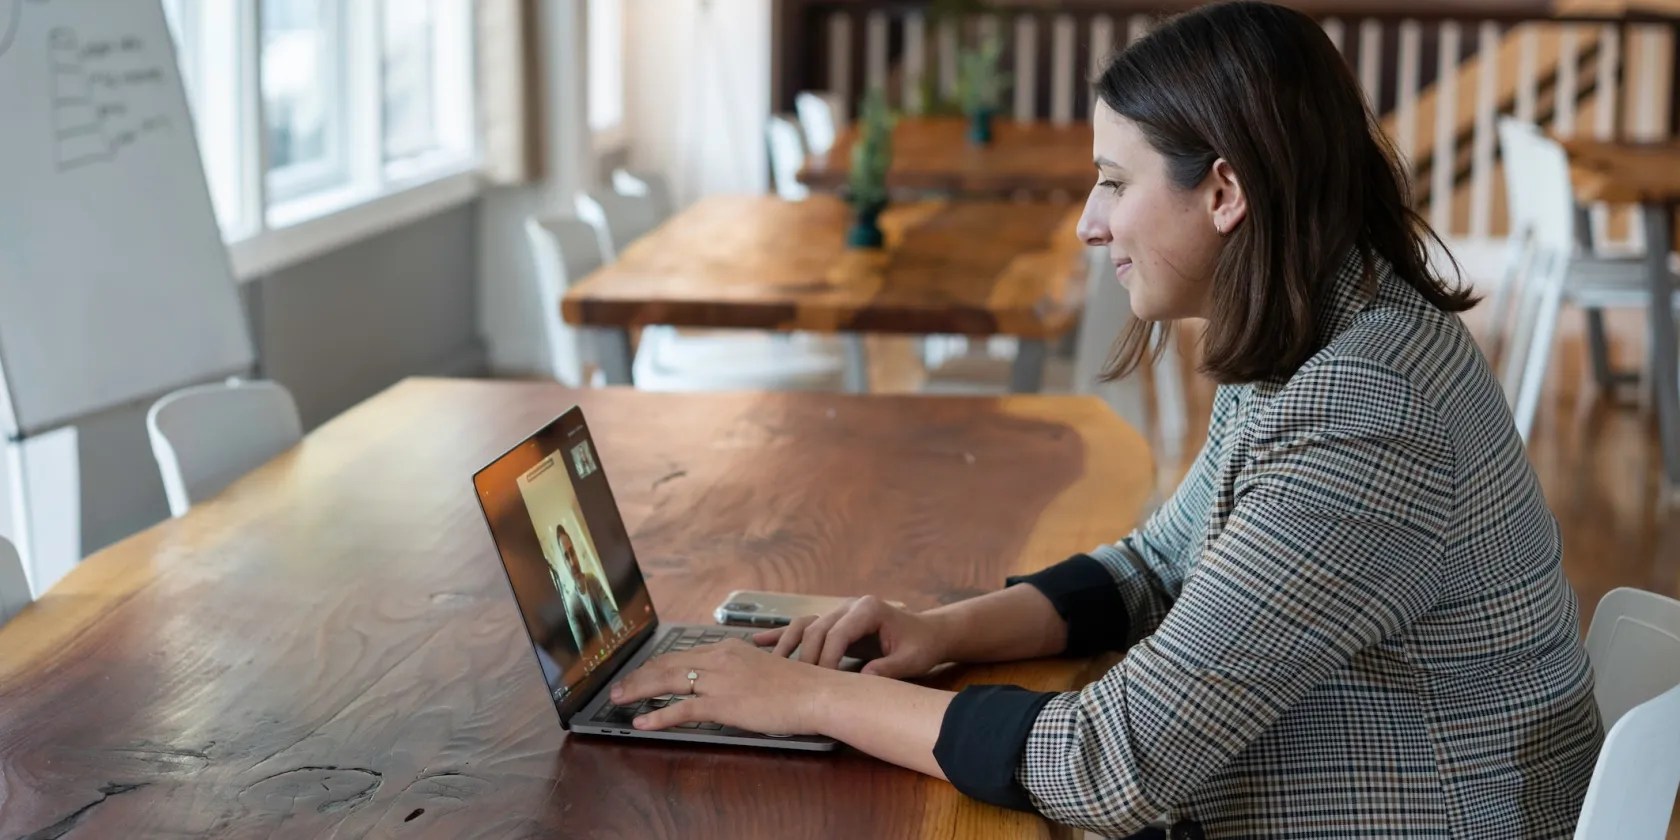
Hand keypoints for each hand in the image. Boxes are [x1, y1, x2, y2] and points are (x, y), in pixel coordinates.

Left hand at [609, 638, 838, 734]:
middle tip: (619, 687)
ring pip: (667, 682)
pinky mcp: (723, 703)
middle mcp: (719, 658)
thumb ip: (739, 671)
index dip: (656, 665)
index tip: (641, 673)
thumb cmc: (798, 686)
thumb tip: (725, 683)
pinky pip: (682, 709)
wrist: (815, 693)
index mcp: (728, 649)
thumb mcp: (763, 669)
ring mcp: (720, 680)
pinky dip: (658, 715)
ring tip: (619, 700)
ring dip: (639, 690)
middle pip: (667, 664)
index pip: (682, 655)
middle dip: (639, 676)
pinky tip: (642, 722)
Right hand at [755, 595, 948, 678]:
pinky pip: (804, 626)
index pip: (837, 633)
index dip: (826, 658)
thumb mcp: (911, 660)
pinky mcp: (833, 621)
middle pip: (816, 628)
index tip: (821, 683)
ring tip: (769, 664)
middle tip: (797, 684)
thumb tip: (864, 680)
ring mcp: (839, 611)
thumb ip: (889, 669)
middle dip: (805, 657)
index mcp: (868, 609)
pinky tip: (759, 641)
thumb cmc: (921, 646)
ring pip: (804, 625)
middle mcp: (849, 606)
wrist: (927, 633)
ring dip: (786, 644)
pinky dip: (782, 634)